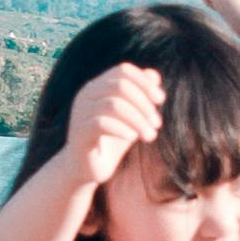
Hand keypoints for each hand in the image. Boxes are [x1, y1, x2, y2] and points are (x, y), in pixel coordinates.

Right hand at [69, 60, 166, 186]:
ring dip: (138, 120)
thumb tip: (154, 76)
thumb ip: (141, 96)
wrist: (88, 169)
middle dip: (144, 103)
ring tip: (150, 135)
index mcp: (97, 86)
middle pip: (120, 85)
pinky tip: (133, 138)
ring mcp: (79, 113)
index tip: (161, 99)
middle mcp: (85, 95)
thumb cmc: (111, 140)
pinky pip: (102, 124)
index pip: (123, 71)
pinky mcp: (79, 134)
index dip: (144, 82)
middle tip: (157, 123)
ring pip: (113, 105)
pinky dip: (122, 129)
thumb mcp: (131, 117)